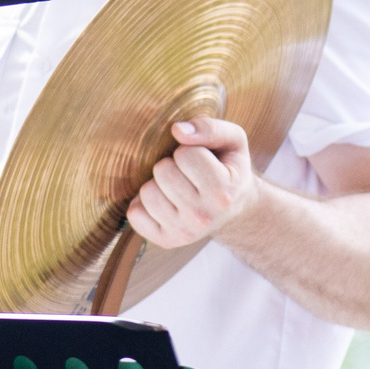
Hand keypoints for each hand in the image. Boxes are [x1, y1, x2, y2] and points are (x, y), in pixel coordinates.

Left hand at [125, 118, 260, 250]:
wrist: (235, 209)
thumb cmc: (229, 168)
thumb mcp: (233, 141)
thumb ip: (210, 128)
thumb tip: (176, 130)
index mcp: (223, 192)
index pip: (185, 154)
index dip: (191, 150)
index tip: (202, 160)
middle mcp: (203, 217)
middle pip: (163, 171)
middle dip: (173, 165)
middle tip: (188, 174)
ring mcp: (183, 232)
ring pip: (147, 192)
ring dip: (158, 184)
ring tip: (176, 187)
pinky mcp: (165, 241)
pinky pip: (134, 213)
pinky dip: (144, 203)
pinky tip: (164, 202)